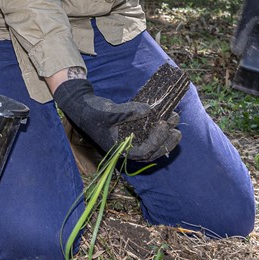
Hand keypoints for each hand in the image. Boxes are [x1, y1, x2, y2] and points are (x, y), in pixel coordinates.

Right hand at [53, 79, 179, 161]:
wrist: (82, 108)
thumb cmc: (93, 112)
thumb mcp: (110, 112)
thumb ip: (129, 111)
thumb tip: (149, 110)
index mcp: (120, 149)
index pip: (144, 151)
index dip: (158, 140)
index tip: (165, 124)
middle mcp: (127, 148)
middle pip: (152, 151)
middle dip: (166, 140)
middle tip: (176, 126)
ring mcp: (129, 141)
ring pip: (153, 143)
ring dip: (165, 133)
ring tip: (174, 117)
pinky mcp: (131, 132)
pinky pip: (148, 134)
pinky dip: (157, 127)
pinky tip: (164, 117)